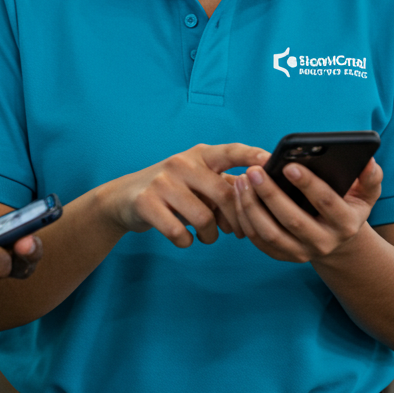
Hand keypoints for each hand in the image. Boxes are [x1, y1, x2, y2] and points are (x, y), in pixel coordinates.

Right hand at [99, 143, 264, 248]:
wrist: (123, 198)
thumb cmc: (172, 190)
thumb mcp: (196, 180)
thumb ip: (224, 187)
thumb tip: (258, 204)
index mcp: (199, 155)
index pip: (231, 151)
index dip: (252, 155)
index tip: (270, 161)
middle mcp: (181, 163)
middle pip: (223, 193)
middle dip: (235, 219)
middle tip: (236, 233)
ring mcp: (162, 181)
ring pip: (203, 217)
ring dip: (210, 235)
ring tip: (206, 236)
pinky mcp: (146, 202)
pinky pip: (179, 232)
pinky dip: (186, 241)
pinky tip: (185, 238)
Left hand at [233, 155, 383, 263]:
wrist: (337, 241)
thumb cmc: (347, 207)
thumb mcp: (366, 195)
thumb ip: (370, 178)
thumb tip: (370, 162)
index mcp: (346, 224)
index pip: (326, 203)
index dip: (308, 184)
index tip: (289, 165)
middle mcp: (324, 243)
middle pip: (293, 220)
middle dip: (271, 194)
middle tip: (254, 171)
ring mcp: (302, 253)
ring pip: (271, 233)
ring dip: (252, 206)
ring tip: (241, 180)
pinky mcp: (283, 256)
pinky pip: (258, 240)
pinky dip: (245, 218)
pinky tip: (238, 195)